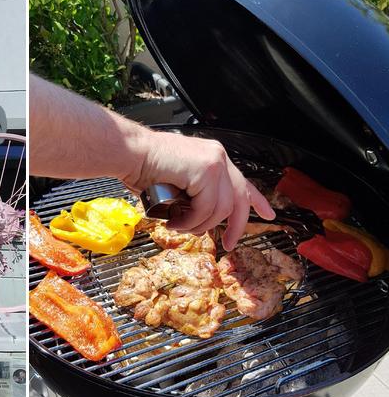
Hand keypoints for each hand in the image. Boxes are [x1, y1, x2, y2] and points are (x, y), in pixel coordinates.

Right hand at [128, 130, 275, 250]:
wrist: (129, 152)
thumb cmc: (141, 166)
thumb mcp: (175, 182)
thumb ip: (191, 196)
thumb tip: (193, 218)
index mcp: (212, 157)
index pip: (243, 181)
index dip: (257, 200)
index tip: (268, 214)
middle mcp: (218, 157)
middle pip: (239, 199)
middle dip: (236, 226)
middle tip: (229, 244)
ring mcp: (214, 162)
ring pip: (221, 208)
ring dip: (198, 225)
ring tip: (179, 227)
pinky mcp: (205, 171)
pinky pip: (206, 208)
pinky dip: (191, 220)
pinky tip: (176, 222)